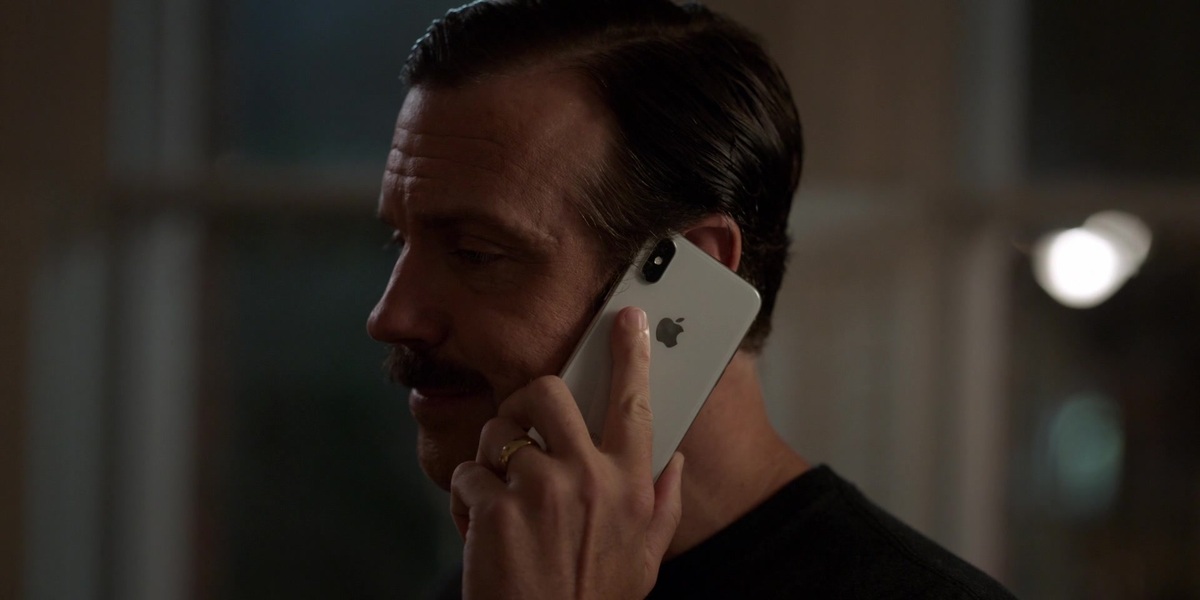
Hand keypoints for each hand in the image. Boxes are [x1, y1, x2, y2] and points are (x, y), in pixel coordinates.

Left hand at [449, 306, 685, 598]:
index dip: (632, 354)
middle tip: (523, 425)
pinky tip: (484, 531)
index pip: (634, 402)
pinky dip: (469, 500)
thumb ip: (663, 504)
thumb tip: (672, 461)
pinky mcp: (494, 508)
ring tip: (503, 498)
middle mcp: (586, 477)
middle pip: (548, 393)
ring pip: (498, 433)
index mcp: (628, 484)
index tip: (629, 319)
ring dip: (492, 458)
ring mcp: (537, 489)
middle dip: (527, 400)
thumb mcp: (646, 558)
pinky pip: (469, 475)